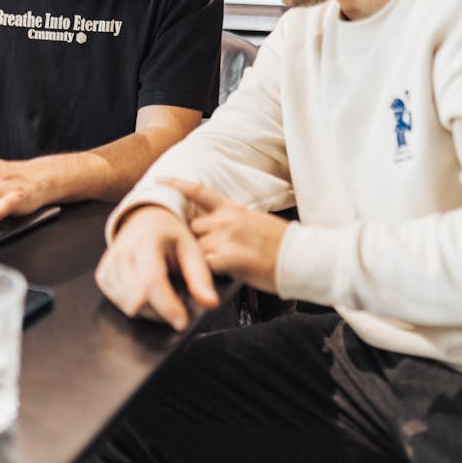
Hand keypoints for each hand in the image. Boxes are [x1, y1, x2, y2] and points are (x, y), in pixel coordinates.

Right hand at [95, 205, 218, 330]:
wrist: (145, 221)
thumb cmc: (171, 237)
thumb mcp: (191, 250)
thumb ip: (201, 278)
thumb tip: (211, 303)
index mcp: (146, 242)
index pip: (152, 282)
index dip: (167, 306)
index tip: (182, 322)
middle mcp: (122, 253)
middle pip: (139, 300)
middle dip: (162, 309)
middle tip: (177, 299)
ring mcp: (109, 265)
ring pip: (129, 306)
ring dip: (150, 309)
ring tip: (163, 291)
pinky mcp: (102, 276)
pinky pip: (119, 304)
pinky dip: (137, 305)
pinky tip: (146, 291)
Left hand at [163, 177, 287, 293]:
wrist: (300, 256)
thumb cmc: (283, 244)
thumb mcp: (257, 222)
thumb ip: (235, 223)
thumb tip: (222, 230)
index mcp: (233, 209)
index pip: (199, 192)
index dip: (177, 185)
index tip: (161, 181)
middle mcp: (225, 220)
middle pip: (191, 227)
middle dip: (189, 241)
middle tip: (187, 255)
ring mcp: (225, 238)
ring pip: (194, 248)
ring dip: (194, 260)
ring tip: (195, 272)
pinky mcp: (228, 259)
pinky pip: (203, 266)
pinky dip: (200, 275)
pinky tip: (203, 281)